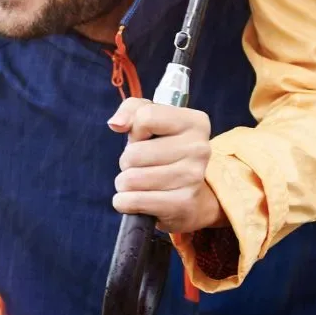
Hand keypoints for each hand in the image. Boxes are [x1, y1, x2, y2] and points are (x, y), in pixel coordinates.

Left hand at [108, 97, 223, 233]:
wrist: (192, 196)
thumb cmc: (166, 150)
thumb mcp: (152, 120)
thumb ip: (131, 110)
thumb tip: (116, 124)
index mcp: (195, 122)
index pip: (145, 117)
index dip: (135, 130)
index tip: (144, 138)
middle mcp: (199, 148)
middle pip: (134, 153)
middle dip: (127, 161)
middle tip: (141, 165)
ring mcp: (193, 177)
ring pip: (131, 179)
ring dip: (125, 183)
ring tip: (140, 182)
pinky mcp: (183, 204)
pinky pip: (133, 201)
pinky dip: (124, 202)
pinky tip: (136, 199)